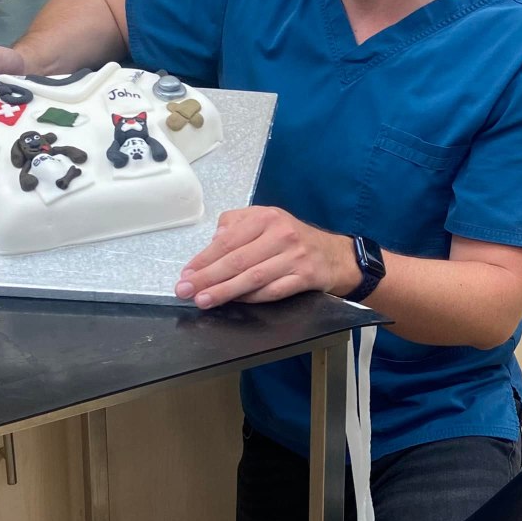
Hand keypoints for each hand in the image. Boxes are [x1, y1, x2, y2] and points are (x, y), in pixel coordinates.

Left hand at [174, 206, 359, 308]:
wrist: (335, 255)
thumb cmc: (293, 238)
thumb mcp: (266, 220)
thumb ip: (236, 225)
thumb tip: (213, 242)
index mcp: (266, 217)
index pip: (228, 240)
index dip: (204, 259)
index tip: (186, 273)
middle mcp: (281, 234)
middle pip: (238, 260)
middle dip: (208, 277)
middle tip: (186, 290)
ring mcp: (294, 257)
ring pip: (253, 278)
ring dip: (225, 291)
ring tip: (204, 300)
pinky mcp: (304, 277)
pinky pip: (272, 291)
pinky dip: (251, 299)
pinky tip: (234, 303)